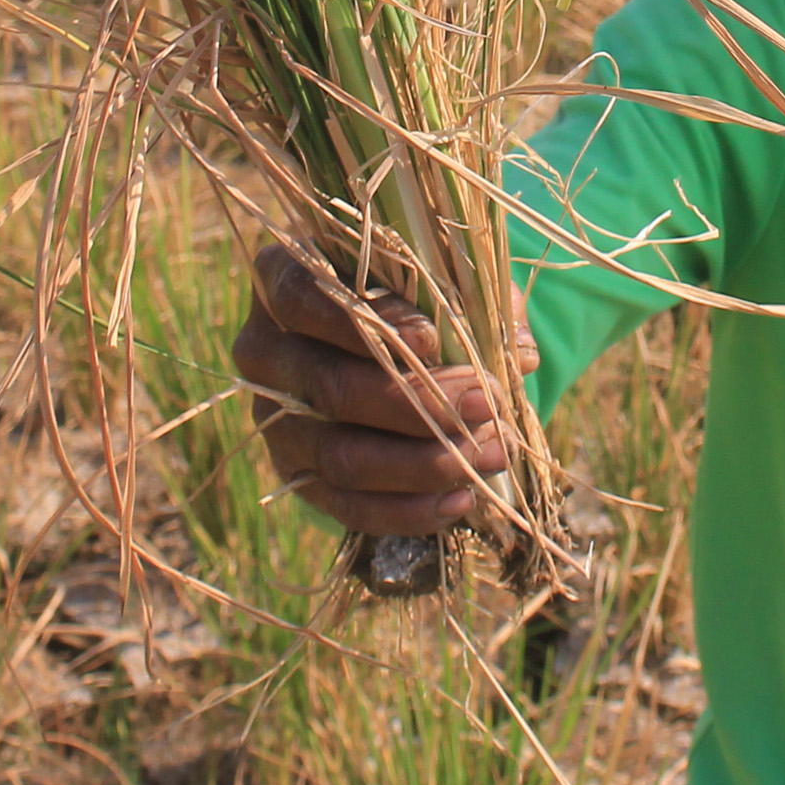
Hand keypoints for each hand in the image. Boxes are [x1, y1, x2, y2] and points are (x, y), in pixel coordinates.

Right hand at [233, 242, 538, 536]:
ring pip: (341, 456)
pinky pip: (346, 506)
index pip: (304, 299)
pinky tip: (461, 500)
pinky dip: (407, 509)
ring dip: (424, 463)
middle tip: (489, 404)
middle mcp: (263, 351)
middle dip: (420, 404)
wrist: (377, 349)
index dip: (367, 323)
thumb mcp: (434, 275)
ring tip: (493, 454)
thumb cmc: (408, 294)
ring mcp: (274, 420)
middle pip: (331, 388)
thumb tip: (520, 354)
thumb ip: (471, 297)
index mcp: (279, 277)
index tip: (433, 340)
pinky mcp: (296, 474)